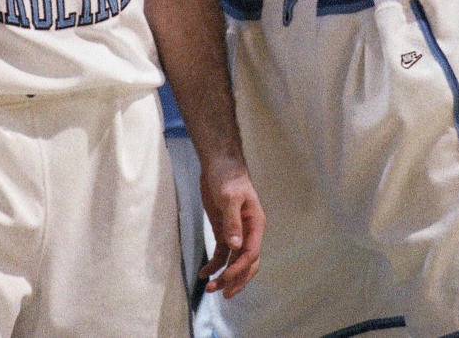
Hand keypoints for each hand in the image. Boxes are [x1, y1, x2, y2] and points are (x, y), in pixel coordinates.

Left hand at [198, 157, 264, 298]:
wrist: (218, 164)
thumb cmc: (227, 176)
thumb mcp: (229, 196)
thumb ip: (232, 221)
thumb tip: (235, 247)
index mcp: (255, 224)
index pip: (251, 253)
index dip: (240, 268)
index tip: (226, 277)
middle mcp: (248, 231)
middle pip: (247, 263)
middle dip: (236, 280)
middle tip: (223, 294)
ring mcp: (236, 232)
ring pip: (233, 262)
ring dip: (224, 276)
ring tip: (209, 288)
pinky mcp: (224, 230)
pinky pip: (221, 254)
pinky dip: (214, 265)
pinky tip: (203, 273)